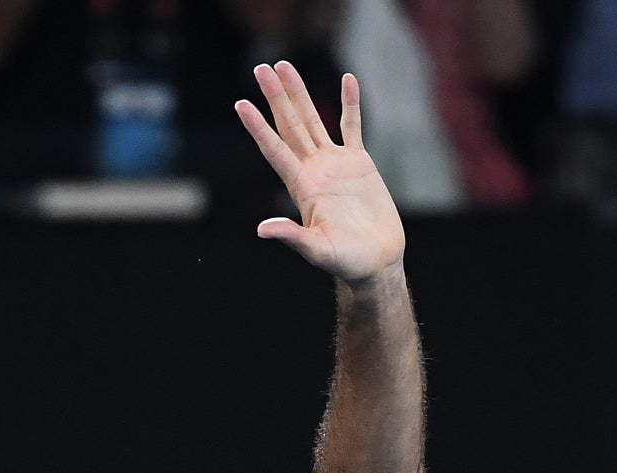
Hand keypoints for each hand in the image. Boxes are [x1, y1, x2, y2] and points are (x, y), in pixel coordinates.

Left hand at [235, 64, 406, 284]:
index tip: (241, 104)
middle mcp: (313, 170)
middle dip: (276, 97)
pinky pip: (353, 126)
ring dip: (300, 93)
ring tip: (286, 66)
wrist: (375, 261)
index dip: (258, 127)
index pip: (275, 150)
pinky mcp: (359, 163)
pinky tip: (347, 79)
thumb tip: (262, 230)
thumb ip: (292, 237)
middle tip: (262, 68)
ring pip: (314, 119)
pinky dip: (350, 103)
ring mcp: (335, 164)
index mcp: (301, 187)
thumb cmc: (345, 262)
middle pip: (290, 125)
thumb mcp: (316, 251)